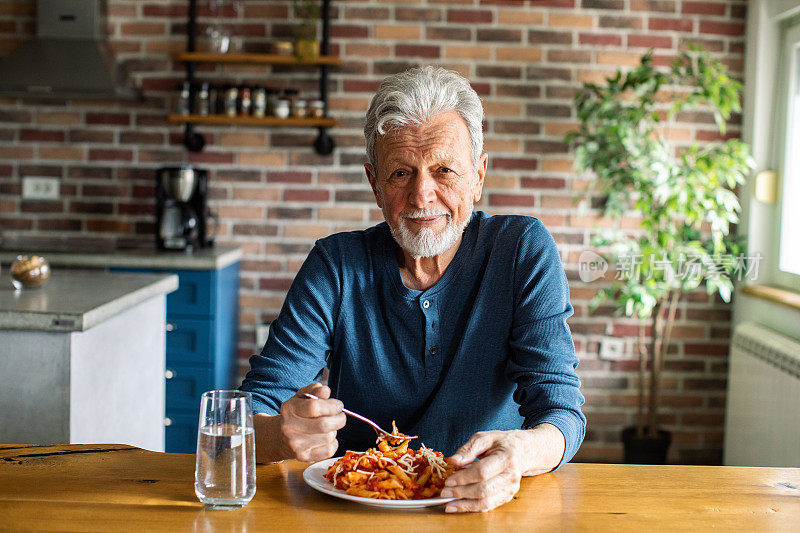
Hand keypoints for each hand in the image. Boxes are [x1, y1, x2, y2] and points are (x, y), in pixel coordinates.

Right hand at [277, 382, 345, 461]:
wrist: (280, 437)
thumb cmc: (296, 414)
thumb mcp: (302, 397)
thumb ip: (314, 390)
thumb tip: (325, 391)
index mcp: (290, 410)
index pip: (314, 407)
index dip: (331, 405)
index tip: (338, 405)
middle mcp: (290, 428)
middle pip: (324, 425)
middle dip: (339, 419)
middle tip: (340, 415)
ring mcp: (296, 445)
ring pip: (329, 437)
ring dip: (334, 430)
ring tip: (329, 426)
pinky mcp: (304, 457)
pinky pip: (329, 450)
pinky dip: (333, 442)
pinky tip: (325, 437)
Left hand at [440, 425, 563, 512]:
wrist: (522, 451)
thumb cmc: (501, 443)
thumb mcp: (484, 438)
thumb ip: (468, 449)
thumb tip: (453, 461)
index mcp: (506, 457)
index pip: (482, 472)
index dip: (464, 478)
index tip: (449, 480)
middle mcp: (511, 475)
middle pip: (484, 489)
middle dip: (462, 493)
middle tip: (445, 493)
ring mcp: (511, 488)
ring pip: (486, 501)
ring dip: (466, 504)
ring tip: (449, 504)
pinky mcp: (507, 496)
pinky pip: (489, 506)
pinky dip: (473, 508)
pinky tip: (460, 506)